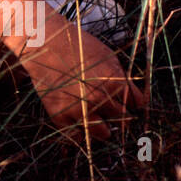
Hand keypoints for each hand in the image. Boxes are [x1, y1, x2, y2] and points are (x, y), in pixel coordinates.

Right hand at [17, 15, 145, 143]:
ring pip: (104, 134)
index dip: (132, 101)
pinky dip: (81, 130)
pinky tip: (80, 118)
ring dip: (104, 127)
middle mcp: (99, 100)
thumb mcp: (107, 55)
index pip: (137, 104)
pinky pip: (78, 136)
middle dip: (119, 113)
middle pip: (123, 119)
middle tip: (111, 107)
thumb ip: (122, 77)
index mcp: (115, 83)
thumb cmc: (76, 44)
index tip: (126, 100)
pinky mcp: (60, 116)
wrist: (42, 43)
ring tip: (98, 117)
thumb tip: (133, 97)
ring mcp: (79, 110)